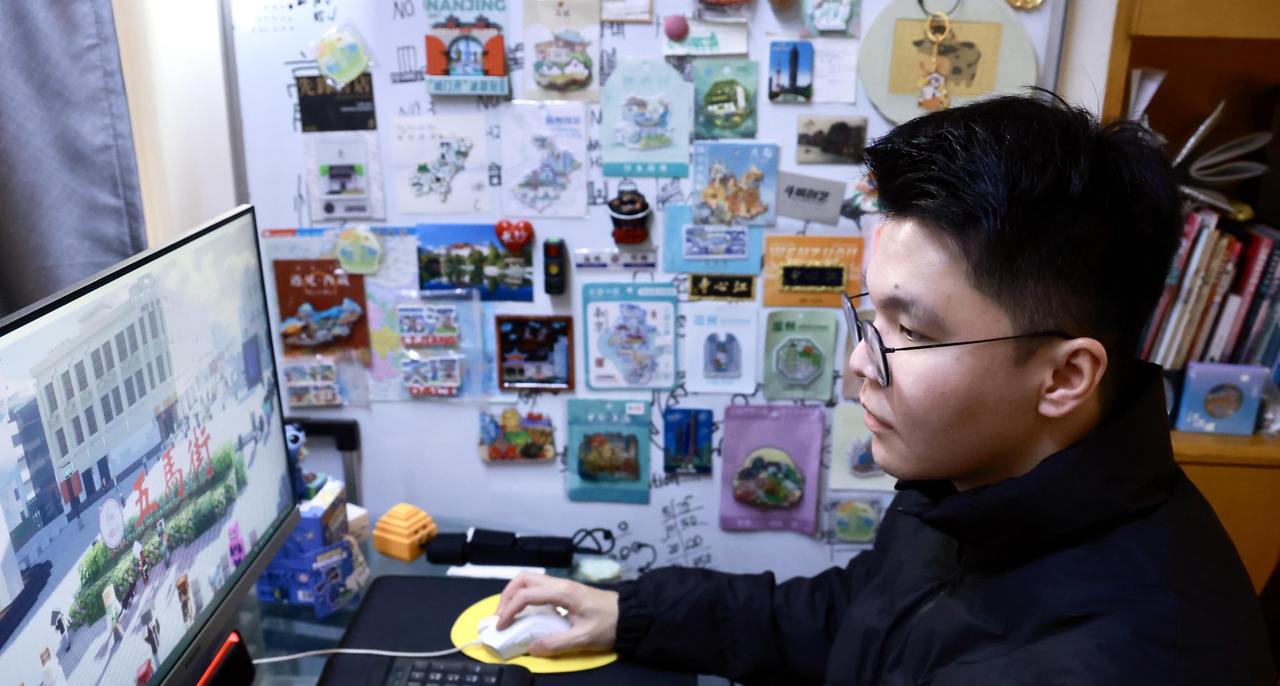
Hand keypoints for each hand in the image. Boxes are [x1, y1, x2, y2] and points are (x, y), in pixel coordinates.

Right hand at [494, 572, 618, 655]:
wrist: (630, 614)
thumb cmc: (609, 624)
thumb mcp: (583, 638)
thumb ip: (556, 644)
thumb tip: (531, 647)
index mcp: (563, 592)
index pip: (527, 594)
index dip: (509, 609)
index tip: (501, 626)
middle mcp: (560, 583)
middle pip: (524, 578)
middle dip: (507, 596)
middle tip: (501, 617)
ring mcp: (563, 585)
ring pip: (530, 579)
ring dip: (514, 593)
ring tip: (509, 614)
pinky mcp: (565, 590)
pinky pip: (538, 586)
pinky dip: (525, 595)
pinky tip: (525, 612)